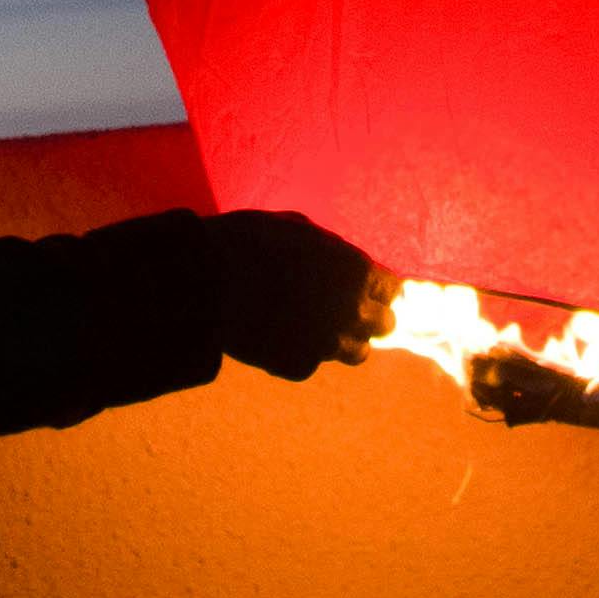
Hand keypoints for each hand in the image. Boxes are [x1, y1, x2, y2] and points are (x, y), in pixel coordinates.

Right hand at [208, 210, 377, 382]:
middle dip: (369, 315)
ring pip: (358, 352)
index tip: (366, 289)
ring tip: (321, 326)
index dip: (379, 288)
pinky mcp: (300, 367)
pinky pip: (314, 361)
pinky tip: (281, 332)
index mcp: (356, 270)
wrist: (206, 280)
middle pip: (384, 324)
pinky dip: (304, 350)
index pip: (392, 289)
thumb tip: (350, 266)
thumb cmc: (251, 241)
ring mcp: (326, 343)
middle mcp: (350, 310)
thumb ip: (335, 252)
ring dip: (346, 340)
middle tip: (345, 308)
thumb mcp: (300, 230)